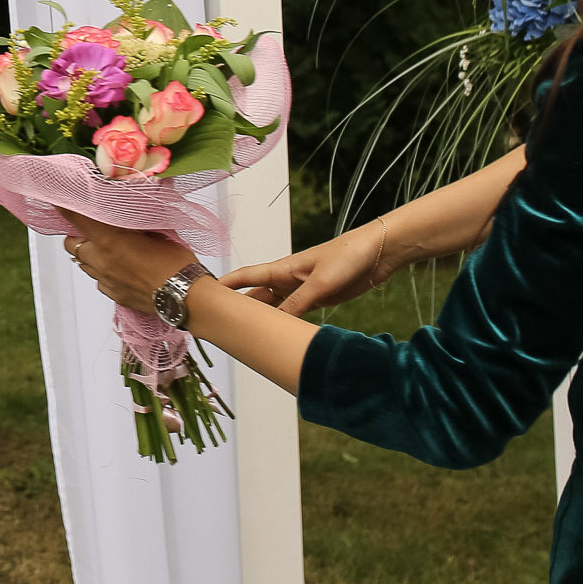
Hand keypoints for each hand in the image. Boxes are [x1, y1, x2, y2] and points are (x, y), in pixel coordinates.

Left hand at [59, 209, 196, 311]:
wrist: (186, 297)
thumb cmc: (175, 262)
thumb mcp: (156, 231)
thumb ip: (135, 221)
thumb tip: (128, 210)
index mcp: (109, 240)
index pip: (76, 219)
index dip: (64, 208)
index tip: (57, 200)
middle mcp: (101, 261)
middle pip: (72, 245)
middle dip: (78, 235)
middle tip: (93, 228)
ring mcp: (105, 280)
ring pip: (84, 264)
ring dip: (90, 254)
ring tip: (110, 248)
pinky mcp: (113, 295)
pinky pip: (99, 280)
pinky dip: (103, 271)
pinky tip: (121, 268)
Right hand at [220, 220, 391, 315]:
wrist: (378, 252)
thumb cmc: (348, 257)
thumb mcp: (321, 283)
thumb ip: (297, 303)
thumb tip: (274, 323)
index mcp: (283, 269)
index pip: (246, 277)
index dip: (225, 285)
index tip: (204, 293)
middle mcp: (288, 278)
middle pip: (256, 294)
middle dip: (238, 305)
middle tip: (219, 322)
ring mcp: (303, 288)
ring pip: (274, 304)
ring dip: (260, 315)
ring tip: (243, 331)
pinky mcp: (318, 297)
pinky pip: (293, 311)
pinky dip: (283, 320)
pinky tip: (277, 330)